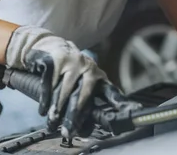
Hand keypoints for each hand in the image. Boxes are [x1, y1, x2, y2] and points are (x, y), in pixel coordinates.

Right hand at [6, 27, 140, 137]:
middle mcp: (88, 67)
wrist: (47, 45)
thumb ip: (86, 101)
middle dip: (75, 116)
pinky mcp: (57, 59)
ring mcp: (73, 61)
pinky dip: (45, 98)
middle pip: (84, 95)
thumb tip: (85, 128)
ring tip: (53, 121)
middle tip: (69, 132)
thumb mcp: (81, 81)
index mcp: (98, 76)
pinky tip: (43, 109)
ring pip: (66, 90)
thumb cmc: (66, 70)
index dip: (121, 104)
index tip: (133, 113)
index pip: (111, 93)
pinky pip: (50, 83)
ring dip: (57, 108)